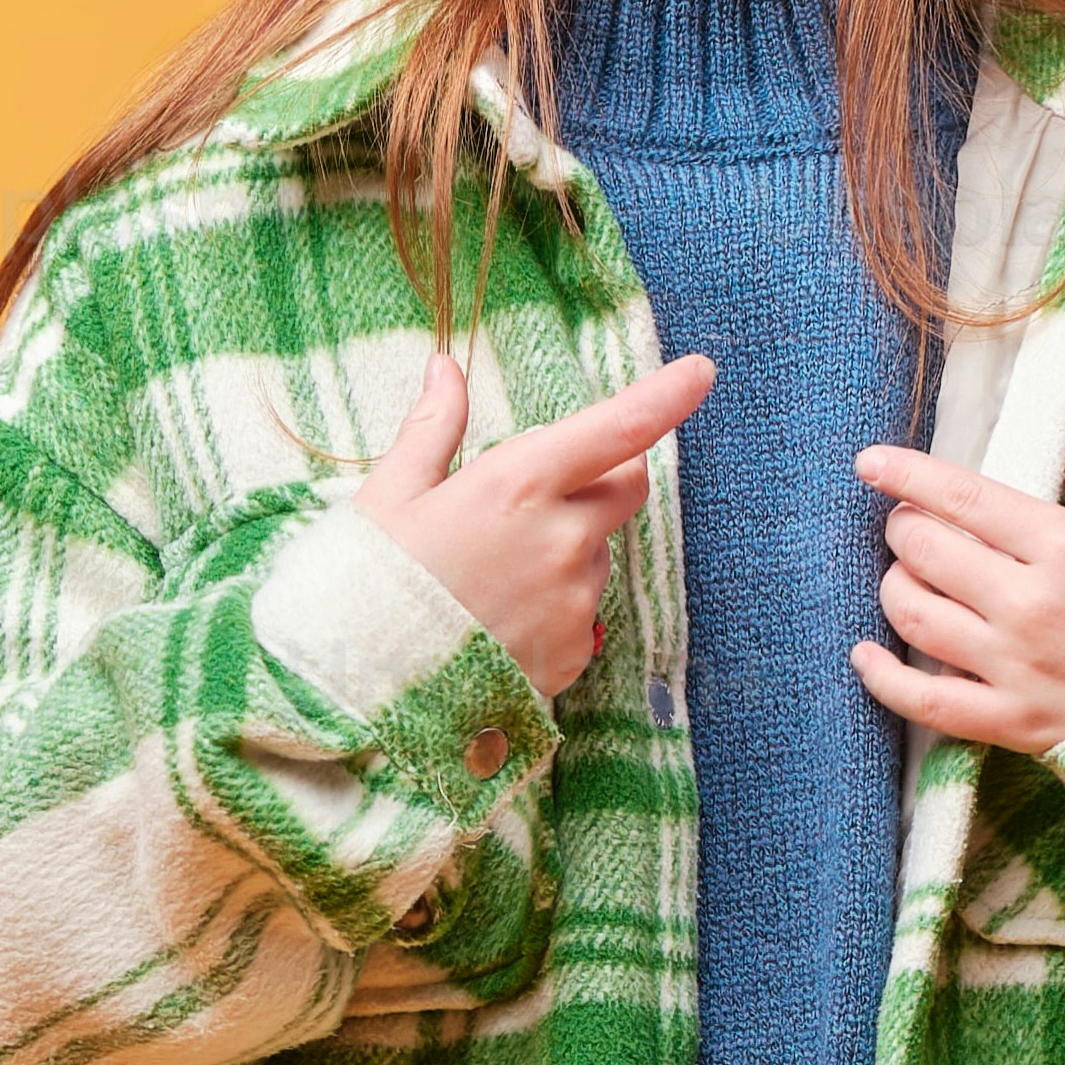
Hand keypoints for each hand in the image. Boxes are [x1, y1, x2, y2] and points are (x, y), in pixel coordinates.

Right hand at [356, 342, 715, 701]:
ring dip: (568, 548)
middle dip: (600, 477)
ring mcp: (574, 599)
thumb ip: (432, 428)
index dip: (667, 395)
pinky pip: (584, 613)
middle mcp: (562, 538)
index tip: (701, 370)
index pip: (619, 428)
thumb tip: (444, 368)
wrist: (363, 695)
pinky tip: (497, 620)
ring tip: (491, 576)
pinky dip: (555, 607)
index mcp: (518, 484)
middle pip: (625, 486)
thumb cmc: (368, 585)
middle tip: (537, 494)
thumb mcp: (389, 495)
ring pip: (598, 552)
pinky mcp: (574, 651)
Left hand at [852, 406, 1064, 749]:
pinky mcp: (1011, 723)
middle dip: (904, 531)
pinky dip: (882, 677)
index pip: (962, 496)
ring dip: (895, 589)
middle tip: (909, 528)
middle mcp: (1032, 603)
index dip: (906, 475)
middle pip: (926, 551)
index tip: (871, 464)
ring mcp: (1017, 666)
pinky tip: (865, 655)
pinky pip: (923, 700)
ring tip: (905, 580)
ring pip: (915, 616)